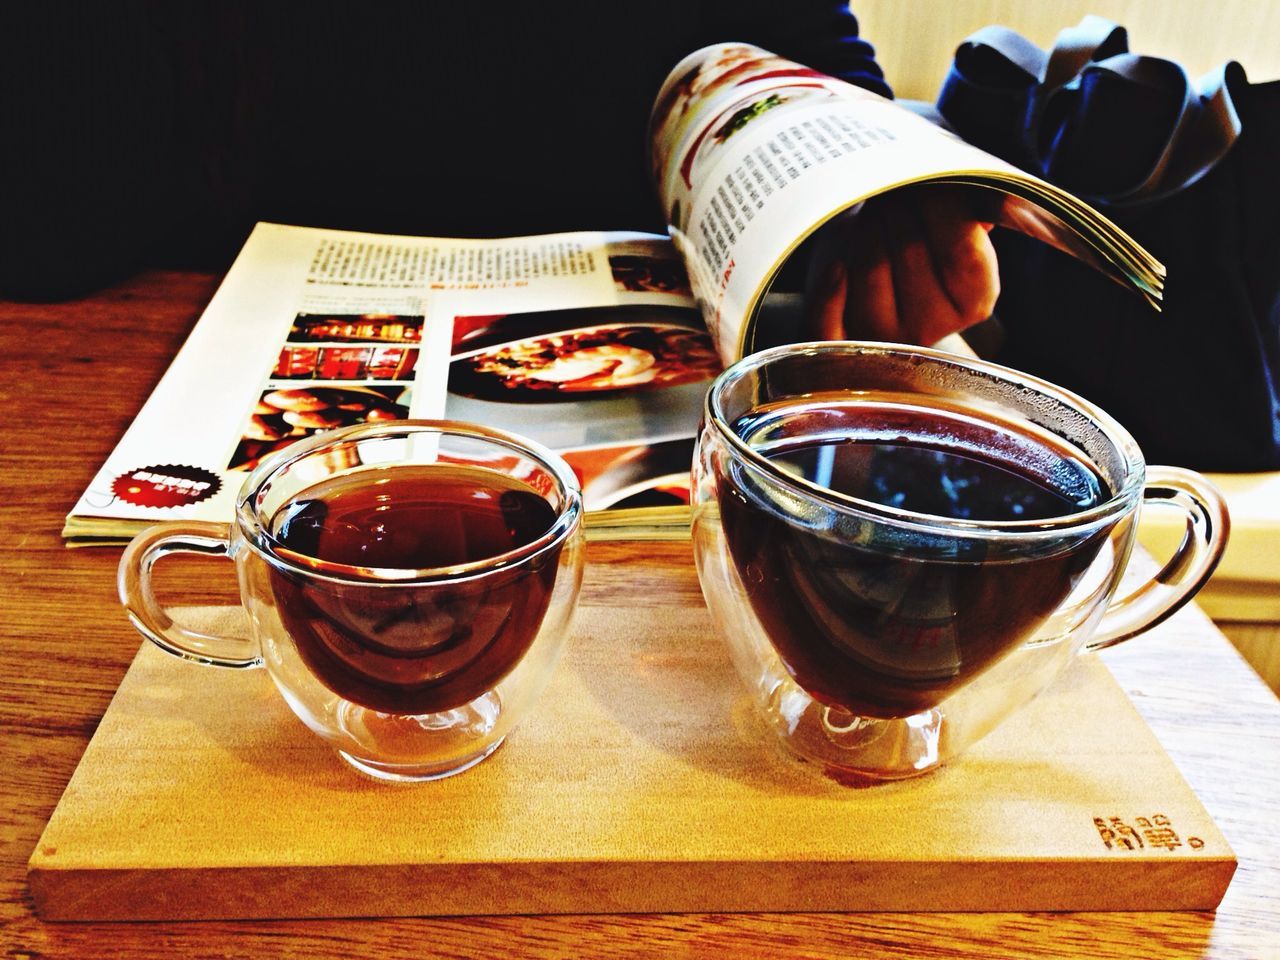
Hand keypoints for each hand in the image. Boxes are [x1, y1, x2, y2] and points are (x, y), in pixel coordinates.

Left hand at [806, 186, 999, 346]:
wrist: (860, 264)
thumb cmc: (912, 236)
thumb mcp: (950, 221)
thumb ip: (980, 205)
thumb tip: (1003, 193)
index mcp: (972, 301)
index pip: (962, 247)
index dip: (941, 204)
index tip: (927, 180)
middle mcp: (929, 328)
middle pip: (910, 250)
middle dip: (898, 207)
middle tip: (892, 193)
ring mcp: (879, 339)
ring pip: (869, 268)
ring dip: (864, 229)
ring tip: (869, 216)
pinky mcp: (836, 342)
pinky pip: (827, 310)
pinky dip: (829, 281)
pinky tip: (837, 262)